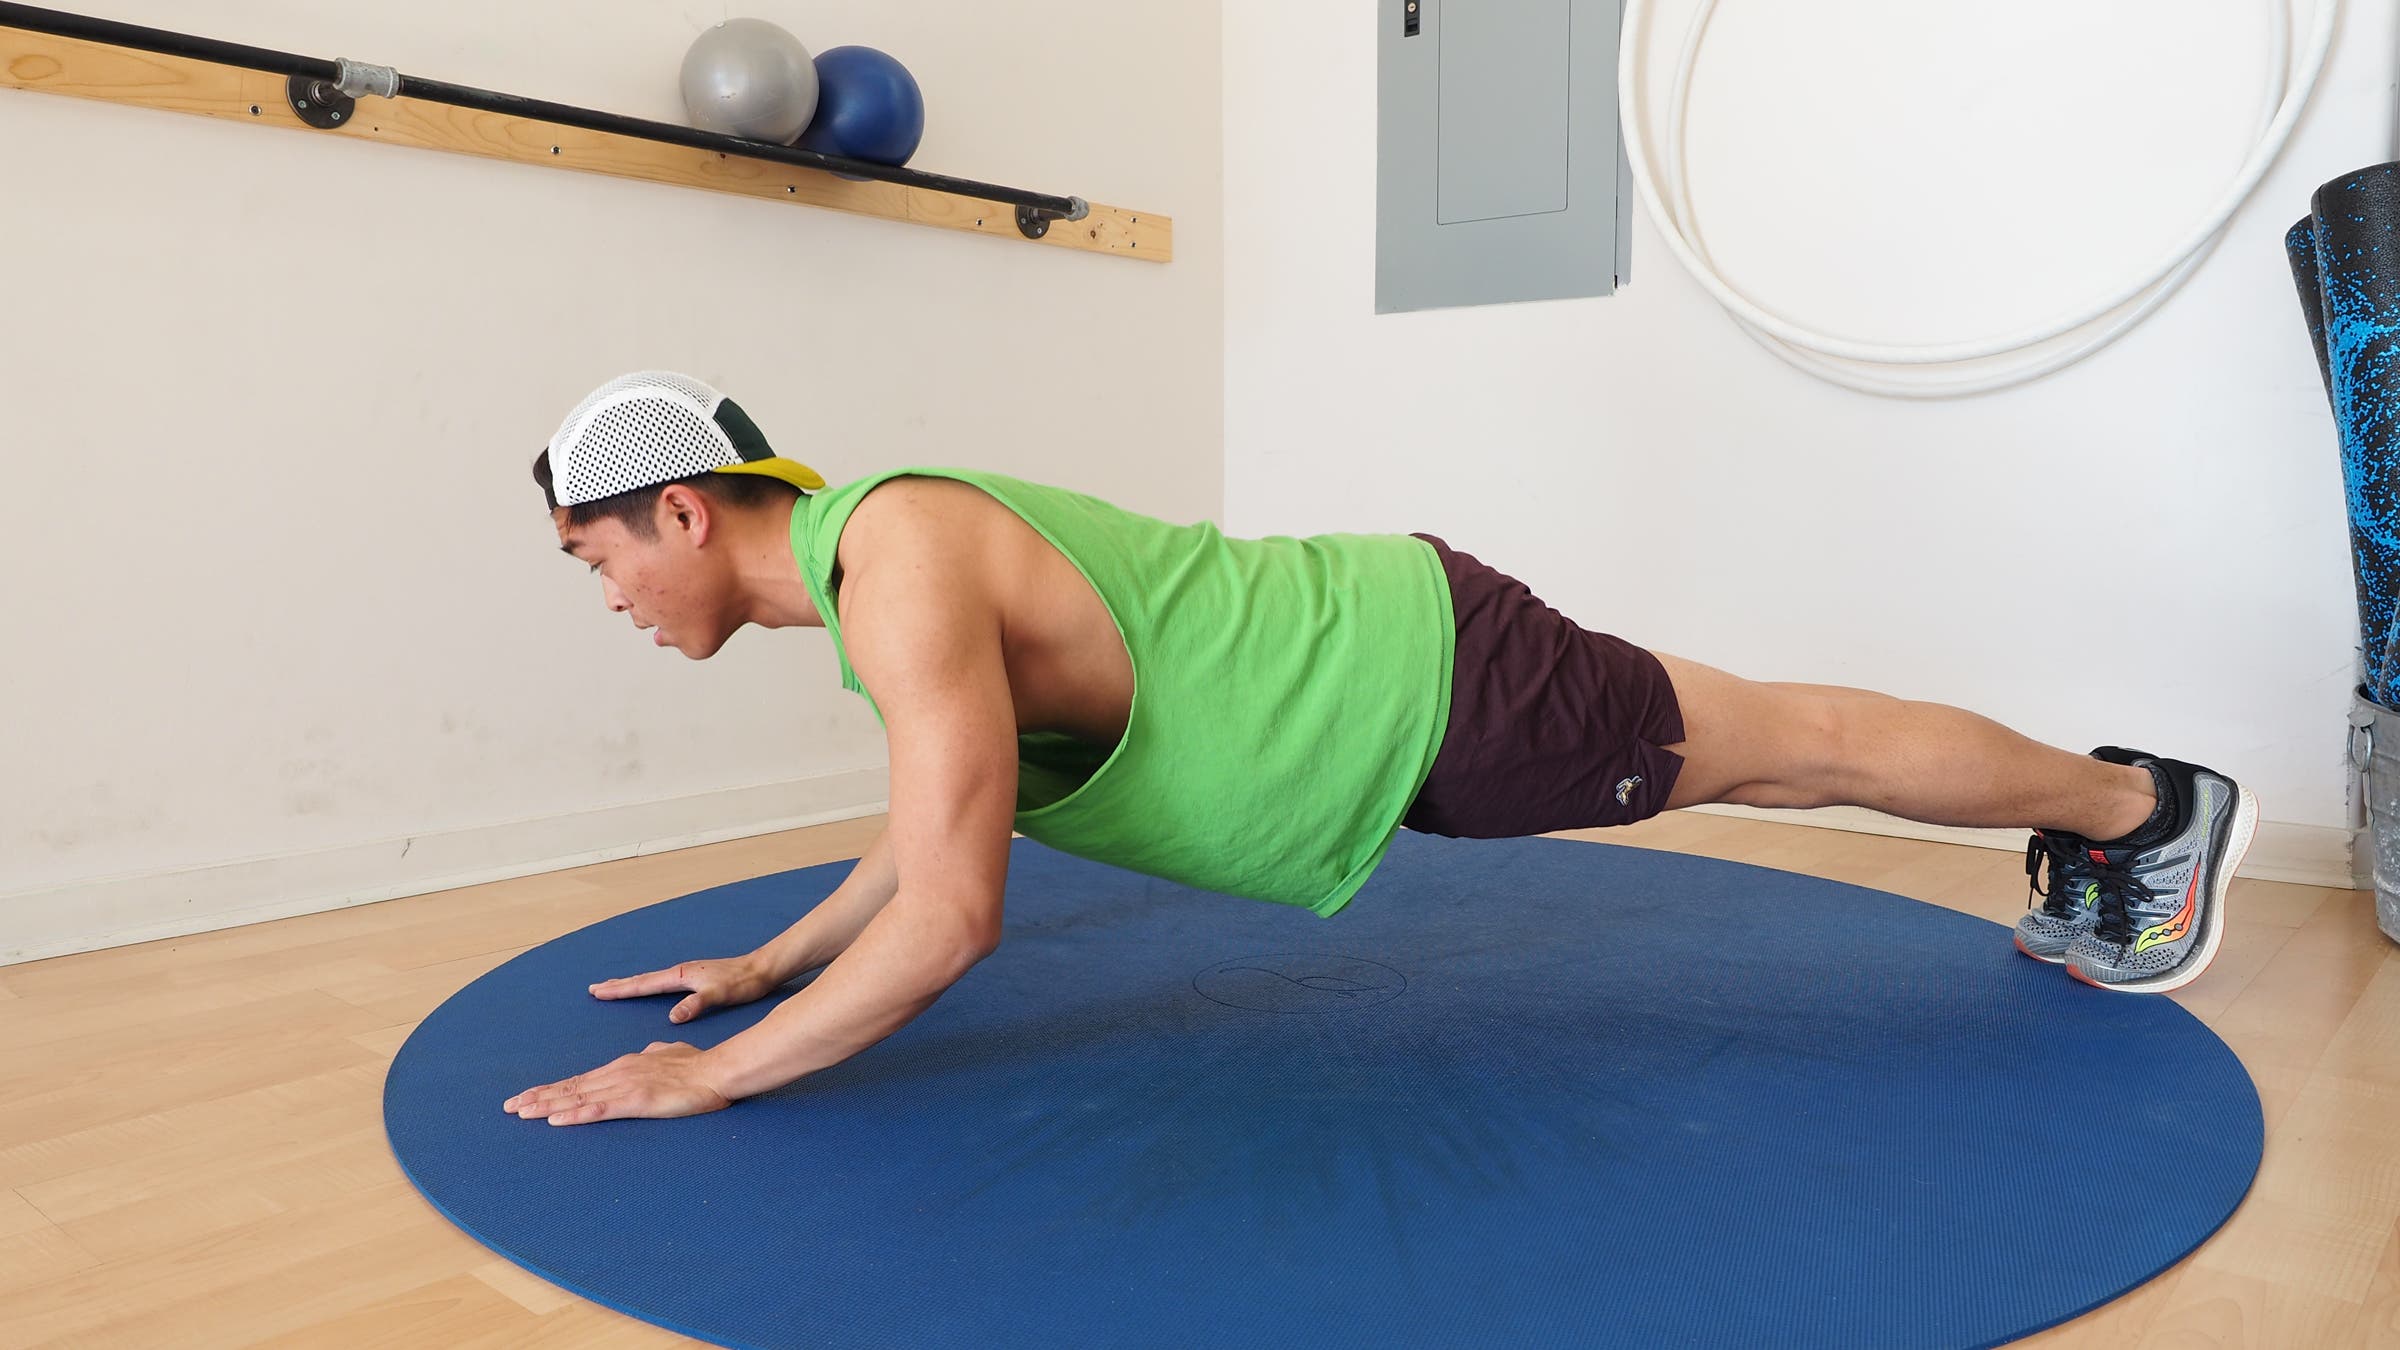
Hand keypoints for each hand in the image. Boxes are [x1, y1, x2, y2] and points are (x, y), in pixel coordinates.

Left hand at [503, 1041, 732, 1125]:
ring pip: (578, 1097)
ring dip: (547, 1106)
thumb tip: (646, 1054)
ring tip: (521, 1112)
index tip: (531, 1095)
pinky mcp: (636, 1101)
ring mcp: (625, 1087)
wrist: (716, 1070)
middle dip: (539, 1097)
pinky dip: (574, 1115)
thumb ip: (653, 1055)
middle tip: (510, 1107)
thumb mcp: (669, 1054)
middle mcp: (618, 1073)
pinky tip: (555, 1120)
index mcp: (625, 1065)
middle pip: (571, 1087)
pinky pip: (599, 1110)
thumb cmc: (697, 1064)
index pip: (582, 1079)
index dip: (554, 1088)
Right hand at [588, 954, 779, 1024]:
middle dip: (617, 985)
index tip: (598, 991)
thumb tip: (673, 1017)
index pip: (643, 984)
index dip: (620, 989)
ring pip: (650, 980)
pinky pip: (661, 982)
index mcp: (680, 976)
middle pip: (641, 979)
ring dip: (630, 984)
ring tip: (613, 987)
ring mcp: (686, 974)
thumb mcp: (719, 995)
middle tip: (594, 989)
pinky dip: (647, 985)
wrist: (761, 969)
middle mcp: (680, 973)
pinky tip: (648, 988)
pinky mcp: (694, 978)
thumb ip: (696, 1004)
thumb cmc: (742, 983)